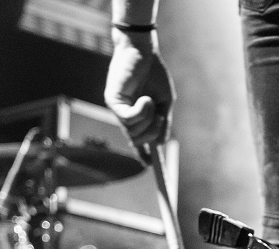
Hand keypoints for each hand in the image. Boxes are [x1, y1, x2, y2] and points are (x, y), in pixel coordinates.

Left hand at [104, 29, 173, 150]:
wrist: (143, 51)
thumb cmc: (154, 73)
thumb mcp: (165, 102)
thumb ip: (164, 122)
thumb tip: (160, 144)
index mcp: (138, 116)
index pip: (138, 140)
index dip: (143, 154)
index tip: (150, 166)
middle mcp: (126, 115)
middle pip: (138, 140)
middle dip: (153, 133)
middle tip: (161, 117)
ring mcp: (118, 108)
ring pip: (134, 131)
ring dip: (149, 120)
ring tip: (151, 102)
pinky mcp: (113, 100)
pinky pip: (127, 118)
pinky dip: (141, 113)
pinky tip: (145, 100)